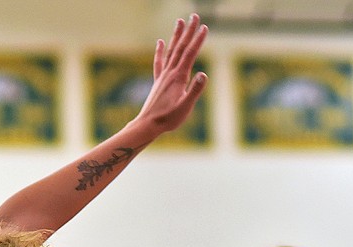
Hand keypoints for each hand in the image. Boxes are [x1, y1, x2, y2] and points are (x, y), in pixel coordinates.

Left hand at [134, 13, 208, 134]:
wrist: (148, 125)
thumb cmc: (168, 119)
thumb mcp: (186, 107)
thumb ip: (195, 90)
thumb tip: (203, 74)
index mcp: (179, 77)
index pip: (190, 54)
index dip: (198, 40)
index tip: (205, 27)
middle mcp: (170, 73)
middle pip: (181, 47)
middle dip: (189, 31)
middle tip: (195, 16)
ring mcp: (163, 76)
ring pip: (171, 51)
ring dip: (176, 36)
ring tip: (180, 21)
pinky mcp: (158, 81)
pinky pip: (159, 62)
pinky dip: (160, 51)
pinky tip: (160, 42)